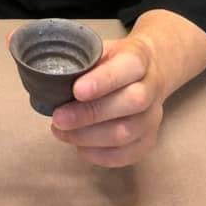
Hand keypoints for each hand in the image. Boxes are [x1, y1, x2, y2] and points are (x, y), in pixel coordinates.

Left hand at [49, 10, 205, 167]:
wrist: (149, 72)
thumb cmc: (115, 61)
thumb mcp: (101, 50)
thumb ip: (83, 62)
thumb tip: (52, 80)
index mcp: (139, 60)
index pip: (129, 67)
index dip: (103, 81)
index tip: (76, 91)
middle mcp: (152, 89)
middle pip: (130, 103)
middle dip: (90, 114)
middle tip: (58, 118)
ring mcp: (153, 118)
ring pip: (126, 133)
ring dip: (88, 137)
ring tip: (61, 132)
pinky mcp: (149, 140)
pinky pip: (126, 155)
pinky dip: (98, 155)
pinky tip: (78, 146)